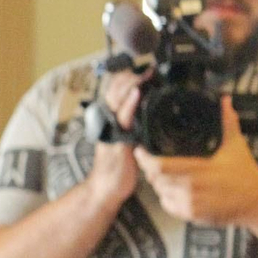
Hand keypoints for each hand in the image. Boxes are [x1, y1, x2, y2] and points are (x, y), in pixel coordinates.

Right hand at [86, 66, 144, 206]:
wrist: (105, 188)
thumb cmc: (118, 167)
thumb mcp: (129, 142)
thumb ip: (136, 127)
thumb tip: (152, 117)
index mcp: (111, 118)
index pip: (117, 90)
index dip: (129, 77)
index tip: (147, 68)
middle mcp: (109, 119)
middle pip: (115, 89)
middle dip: (131, 75)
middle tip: (149, 68)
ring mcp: (111, 128)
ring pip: (117, 98)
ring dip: (131, 83)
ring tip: (145, 73)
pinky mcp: (116, 138)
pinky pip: (123, 117)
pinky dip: (130, 103)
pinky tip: (137, 93)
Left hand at [133, 96, 257, 224]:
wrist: (257, 201)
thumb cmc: (246, 175)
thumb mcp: (236, 144)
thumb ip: (227, 121)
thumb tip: (225, 102)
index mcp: (201, 169)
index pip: (161, 166)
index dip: (146, 159)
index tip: (140, 151)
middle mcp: (193, 188)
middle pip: (156, 180)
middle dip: (150, 170)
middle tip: (150, 162)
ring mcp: (192, 204)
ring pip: (160, 193)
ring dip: (158, 184)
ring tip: (164, 175)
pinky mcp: (193, 215)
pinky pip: (169, 206)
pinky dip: (166, 197)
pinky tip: (173, 190)